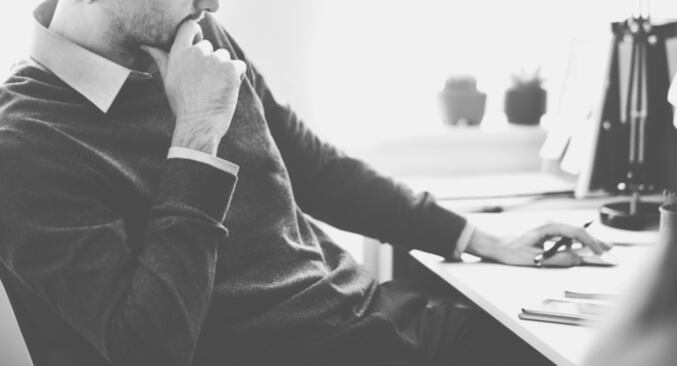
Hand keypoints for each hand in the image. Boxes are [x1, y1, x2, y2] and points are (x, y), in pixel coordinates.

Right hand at [141, 20, 246, 154]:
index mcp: (179, 53)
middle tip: (205, 83)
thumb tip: (146, 45)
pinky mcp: (231, 68)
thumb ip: (161, 58)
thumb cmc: (182, 105)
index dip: (196, 33)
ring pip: (224, 56)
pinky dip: (237, 77)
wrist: (199, 124)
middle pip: (209, 46)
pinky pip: (239, 66)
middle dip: (210, 61)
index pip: (188, 27)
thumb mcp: (168, 79)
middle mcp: (196, 52)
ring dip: (224, 69)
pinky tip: (227, 90)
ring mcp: (215, 59)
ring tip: (215, 88)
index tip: (197, 43)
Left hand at [465, 222, 611, 266]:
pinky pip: (560, 237)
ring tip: (596, 249)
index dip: (591, 242)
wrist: (489, 242)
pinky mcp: (540, 233)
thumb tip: (576, 259)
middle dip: (593, 240)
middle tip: (609, 248)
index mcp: (547, 226)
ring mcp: (544, 228)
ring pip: (569, 234)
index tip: (601, 251)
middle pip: (575, 231)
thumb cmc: (507, 248)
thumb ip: (558, 259)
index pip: (576, 232)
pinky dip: (571, 243)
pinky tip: (576, 249)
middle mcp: (547, 224)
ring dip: (582, 242)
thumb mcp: (534, 258)